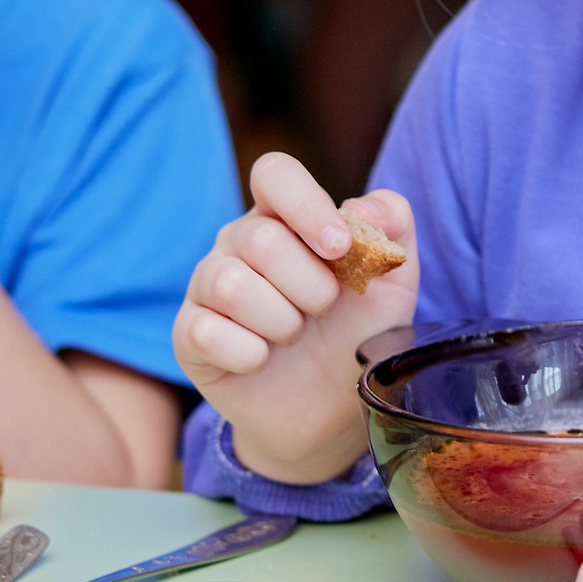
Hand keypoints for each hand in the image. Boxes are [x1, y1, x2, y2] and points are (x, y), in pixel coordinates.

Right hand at [172, 153, 418, 483]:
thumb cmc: (359, 330)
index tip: (340, 248)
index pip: (274, 173)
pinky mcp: (188, 335)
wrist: (333, 408)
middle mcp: (238, 242)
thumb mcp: (393, 277)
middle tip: (323, 311)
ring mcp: (207, 286)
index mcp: (285, 217)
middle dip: (310, 286)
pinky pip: (206, 333)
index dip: (307, 205)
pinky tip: (262, 361)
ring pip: (230, 283)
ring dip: (280, 321)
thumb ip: (393, 223)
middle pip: (260, 238)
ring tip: (293, 335)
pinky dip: (248, 354)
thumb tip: (360, 208)